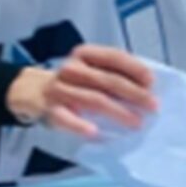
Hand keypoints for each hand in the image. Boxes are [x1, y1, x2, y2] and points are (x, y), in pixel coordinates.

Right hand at [6, 45, 157, 138]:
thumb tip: (146, 87)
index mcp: (84, 54)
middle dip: (134, 93)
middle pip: (107, 80)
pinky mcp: (51, 110)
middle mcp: (72, 69)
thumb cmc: (73, 81)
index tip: (151, 81)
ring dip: (118, 112)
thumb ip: (113, 73)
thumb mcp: (90, 68)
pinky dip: (80, 126)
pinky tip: (95, 132)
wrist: (32, 91)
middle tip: (152, 106)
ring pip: (93, 100)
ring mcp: (60, 89)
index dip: (134, 68)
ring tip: (136, 122)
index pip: (113, 57)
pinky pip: (66, 118)